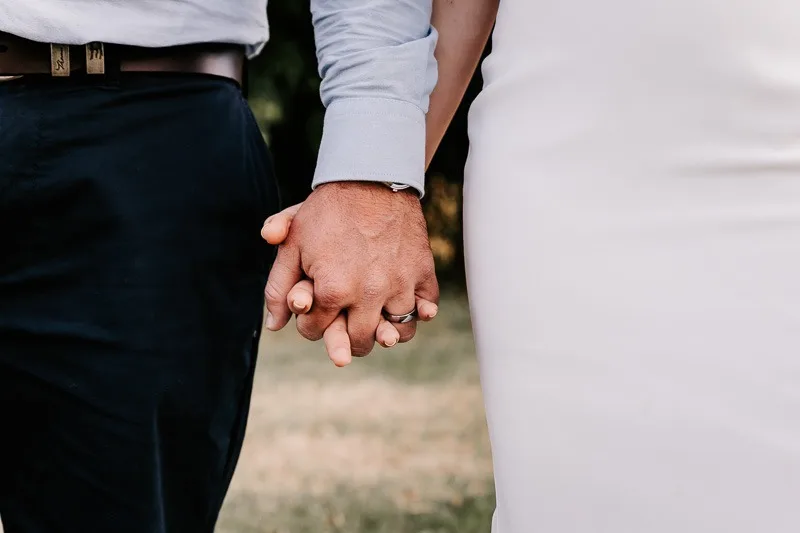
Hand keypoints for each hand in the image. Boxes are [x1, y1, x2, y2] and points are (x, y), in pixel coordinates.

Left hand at [261, 183, 439, 364]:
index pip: (315, 331)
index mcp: (332, 290)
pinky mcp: (423, 273)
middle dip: (344, 338)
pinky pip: (426, 308)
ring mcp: (400, 285)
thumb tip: (274, 325)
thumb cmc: (328, 210)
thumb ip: (278, 287)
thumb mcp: (293, 243)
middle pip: (358, 342)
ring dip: (384, 331)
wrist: (372, 177)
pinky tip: (409, 310)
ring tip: (375, 322)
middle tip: (344, 328)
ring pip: (396, 333)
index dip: (309, 322)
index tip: (313, 310)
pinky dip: (420, 313)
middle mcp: (369, 295)